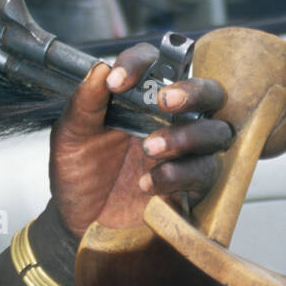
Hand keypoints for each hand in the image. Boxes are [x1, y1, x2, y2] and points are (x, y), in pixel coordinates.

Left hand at [49, 43, 231, 240]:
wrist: (77, 222)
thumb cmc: (78, 174)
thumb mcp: (70, 137)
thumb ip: (83, 104)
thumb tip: (99, 68)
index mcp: (140, 100)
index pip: (157, 64)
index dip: (141, 63)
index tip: (116, 81)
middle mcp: (169, 121)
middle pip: (207, 92)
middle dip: (192, 91)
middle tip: (165, 101)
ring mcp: (184, 153)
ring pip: (215, 132)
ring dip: (186, 135)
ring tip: (149, 148)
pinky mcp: (190, 186)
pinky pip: (205, 173)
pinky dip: (178, 174)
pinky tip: (148, 182)